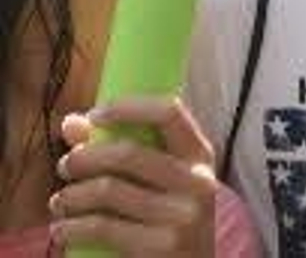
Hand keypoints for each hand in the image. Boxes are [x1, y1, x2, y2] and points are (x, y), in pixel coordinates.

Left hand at [50, 95, 218, 255]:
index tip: (95, 115)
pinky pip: (101, 226)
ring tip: (60, 201)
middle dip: (84, 157)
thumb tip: (71, 123)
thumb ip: (122, 150)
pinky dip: (71, 227)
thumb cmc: (168, 222)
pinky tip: (62, 229)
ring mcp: (181, 216)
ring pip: (108, 190)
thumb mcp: (160, 184)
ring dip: (71, 195)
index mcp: (200, 156)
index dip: (128, 107)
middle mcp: (197, 182)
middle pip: (128, 153)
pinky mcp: (161, 247)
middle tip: (65, 165)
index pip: (169, 112)